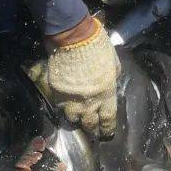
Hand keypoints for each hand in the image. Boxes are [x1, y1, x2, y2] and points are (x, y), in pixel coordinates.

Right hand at [27, 17, 118, 136]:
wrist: (73, 37)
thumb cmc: (97, 45)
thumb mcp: (113, 61)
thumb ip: (113, 76)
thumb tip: (112, 82)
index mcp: (106, 93)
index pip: (108, 119)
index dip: (107, 128)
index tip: (107, 133)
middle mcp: (88, 102)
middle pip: (90, 125)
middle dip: (92, 130)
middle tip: (93, 132)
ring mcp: (71, 100)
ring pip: (73, 119)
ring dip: (77, 120)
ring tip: (78, 118)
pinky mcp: (57, 94)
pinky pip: (60, 107)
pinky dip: (64, 108)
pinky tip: (66, 106)